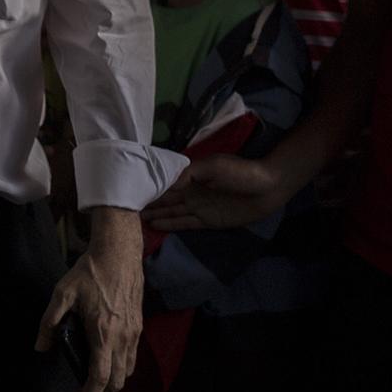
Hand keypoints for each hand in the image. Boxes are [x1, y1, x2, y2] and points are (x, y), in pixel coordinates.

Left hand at [36, 208, 142, 391]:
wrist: (118, 252)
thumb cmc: (90, 271)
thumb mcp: (62, 293)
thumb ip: (49, 322)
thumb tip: (41, 346)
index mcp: (103, 333)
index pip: (100, 377)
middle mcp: (122, 337)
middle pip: (118, 381)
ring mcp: (134, 332)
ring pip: (129, 370)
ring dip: (114, 382)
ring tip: (97, 380)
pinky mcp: (139, 325)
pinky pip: (133, 356)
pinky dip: (123, 367)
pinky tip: (110, 360)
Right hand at [141, 153, 291, 231]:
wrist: (268, 188)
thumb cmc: (241, 172)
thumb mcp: (214, 166)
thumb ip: (189, 174)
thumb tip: (167, 185)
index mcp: (191, 175)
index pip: (165, 182)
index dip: (149, 186)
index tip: (130, 190)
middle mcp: (191, 191)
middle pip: (165, 198)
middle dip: (147, 202)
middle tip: (124, 208)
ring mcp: (199, 207)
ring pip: (171, 211)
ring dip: (155, 214)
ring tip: (134, 219)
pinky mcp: (207, 221)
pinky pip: (184, 223)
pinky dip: (170, 224)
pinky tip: (155, 226)